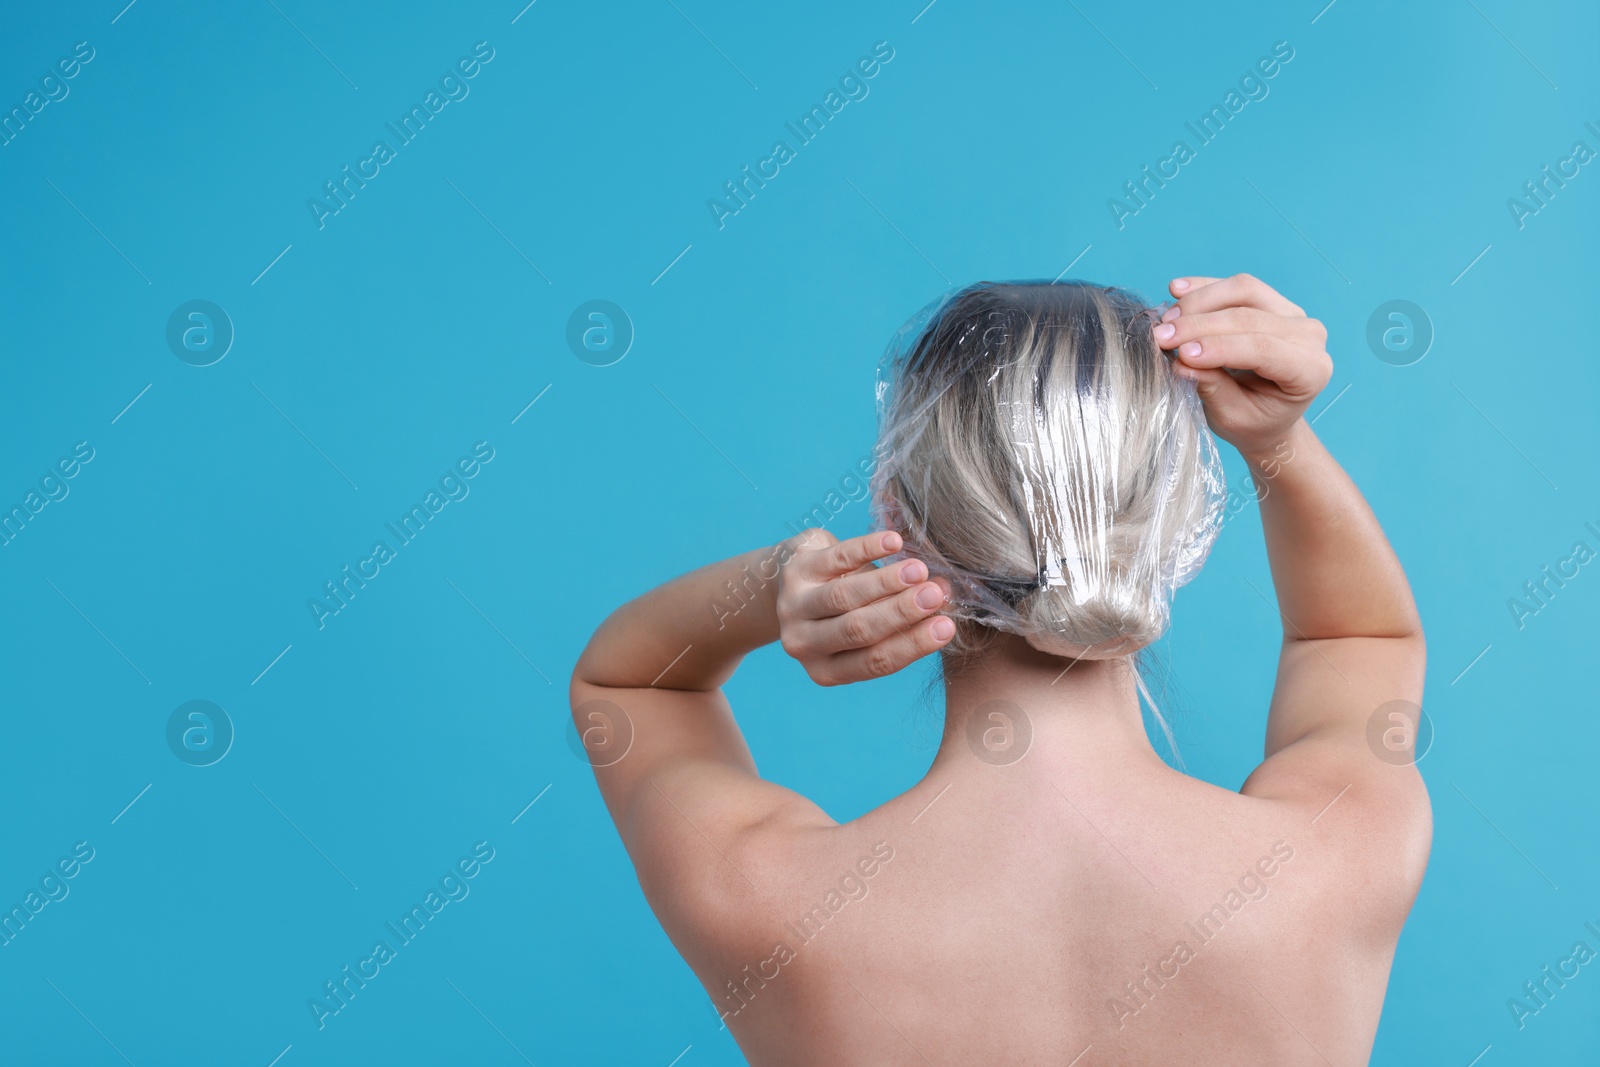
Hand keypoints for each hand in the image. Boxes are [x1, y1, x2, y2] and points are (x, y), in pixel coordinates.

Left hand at [775, 528, 954, 685]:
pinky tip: (893, 542)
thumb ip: (904, 622)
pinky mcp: (794, 569)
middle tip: (935, 594)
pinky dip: (866, 549)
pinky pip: (835, 559)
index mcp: (827, 670)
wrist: (794, 583)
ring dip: (886, 582)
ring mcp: (793, 607)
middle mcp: (804, 644)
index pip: (874, 661)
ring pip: (844, 596)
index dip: (912, 644)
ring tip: (920, 570)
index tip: (946, 627)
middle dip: (901, 612)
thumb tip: (946, 601)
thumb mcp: (870, 625)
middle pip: (858, 630)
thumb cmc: (845, 612)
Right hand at [1152, 274, 1332, 457]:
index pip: (1263, 348)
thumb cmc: (1254, 421)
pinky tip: (1177, 290)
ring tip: (1167, 319)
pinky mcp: (1272, 301)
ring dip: (1201, 301)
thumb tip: (1180, 364)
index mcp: (1310, 370)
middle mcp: (1308, 335)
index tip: (1179, 354)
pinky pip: (1238, 287)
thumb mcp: (1233, 417)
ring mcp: (1292, 313)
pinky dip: (1205, 287)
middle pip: (1250, 316)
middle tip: (1161, 337)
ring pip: (1244, 290)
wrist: (1268, 416)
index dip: (1219, 347)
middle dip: (1200, 324)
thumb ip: (1213, 388)